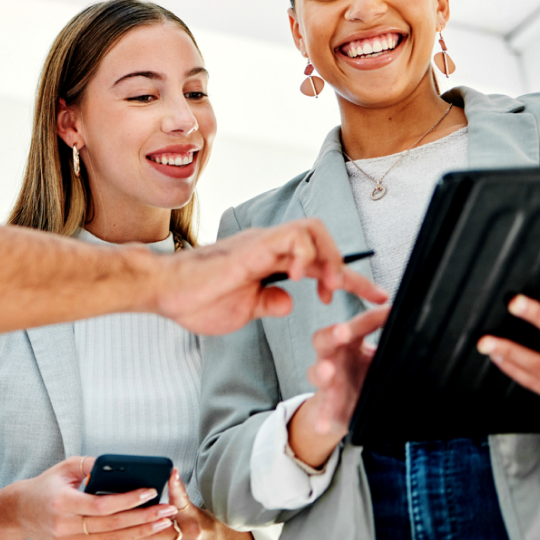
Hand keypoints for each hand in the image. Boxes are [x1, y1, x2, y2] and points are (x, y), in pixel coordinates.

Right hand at [2, 456, 178, 539]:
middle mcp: (64, 528)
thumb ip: (93, 465)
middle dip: (144, 519)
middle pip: (112, 527)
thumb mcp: (65, 467)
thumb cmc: (46, 486)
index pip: (102, 506)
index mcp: (62, 503)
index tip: (150, 492)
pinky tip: (143, 537)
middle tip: (167, 512)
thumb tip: (123, 466)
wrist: (20, 512)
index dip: (128, 500)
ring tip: (162, 525)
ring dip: (141, 536)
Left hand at [111, 470, 263, 539]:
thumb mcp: (189, 505)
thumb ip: (177, 493)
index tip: (161, 479)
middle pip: (157, 534)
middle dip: (130, 535)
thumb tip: (170, 471)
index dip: (172, 487)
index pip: (179, 498)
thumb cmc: (199, 521)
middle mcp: (194, 534)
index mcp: (190, 514)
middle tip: (108, 534)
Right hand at [157, 219, 388, 335]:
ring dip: (330, 258)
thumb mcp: (243, 310)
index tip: (376, 298)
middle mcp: (269, 246)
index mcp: (269, 260)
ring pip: (313, 230)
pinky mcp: (252, 247)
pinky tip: (300, 277)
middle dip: (348, 267)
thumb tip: (289, 301)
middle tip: (350, 296)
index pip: (319, 263)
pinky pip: (292, 236)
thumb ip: (267, 302)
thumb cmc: (195, 300)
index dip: (352, 280)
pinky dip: (305, 254)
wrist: (162, 292)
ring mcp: (261, 243)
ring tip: (330, 288)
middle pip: (323, 239)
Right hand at [289, 305, 390, 466]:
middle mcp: (334, 356)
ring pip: (317, 371)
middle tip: (342, 332)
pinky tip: (323, 425)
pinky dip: (322, 417)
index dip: (372, 317)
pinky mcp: (326, 403)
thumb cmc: (364, 374)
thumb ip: (394, 345)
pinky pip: (322, 409)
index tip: (390, 311)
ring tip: (329, 371)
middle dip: (333, 334)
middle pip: (325, 338)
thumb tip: (422, 330)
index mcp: (350, 341)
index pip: (359, 324)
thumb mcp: (381, 357)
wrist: (349, 405)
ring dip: (322, 371)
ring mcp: (328, 380)